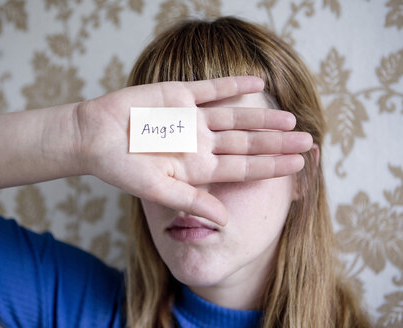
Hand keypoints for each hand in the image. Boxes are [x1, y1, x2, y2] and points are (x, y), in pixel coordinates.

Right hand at [75, 76, 311, 224]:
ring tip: (290, 118)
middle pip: (247, 142)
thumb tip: (225, 221)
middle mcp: (201, 142)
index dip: (271, 166)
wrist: (94, 137)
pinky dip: (233, 85)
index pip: (243, 167)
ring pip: (236, 116)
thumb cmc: (121, 167)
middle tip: (308, 140)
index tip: (299, 165)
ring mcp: (192, 119)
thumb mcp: (158, 190)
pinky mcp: (179, 96)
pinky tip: (257, 83)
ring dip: (263, 117)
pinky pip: (212, 89)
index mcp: (198, 167)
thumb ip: (193, 201)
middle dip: (277, 142)